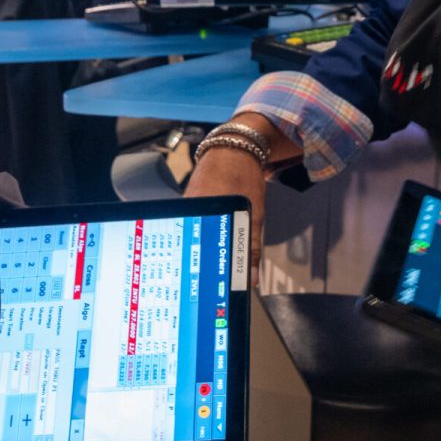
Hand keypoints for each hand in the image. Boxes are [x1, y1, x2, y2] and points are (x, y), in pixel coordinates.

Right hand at [183, 130, 269, 281]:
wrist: (233, 148)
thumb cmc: (243, 177)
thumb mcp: (254, 214)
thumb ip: (251, 246)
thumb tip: (250, 279)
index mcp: (202, 216)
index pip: (198, 255)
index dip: (205, 276)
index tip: (211, 292)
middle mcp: (189, 214)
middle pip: (194, 250)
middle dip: (205, 268)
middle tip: (212, 286)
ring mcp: (187, 209)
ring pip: (195, 240)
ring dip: (205, 252)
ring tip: (212, 269)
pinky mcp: (188, 205)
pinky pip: (194, 228)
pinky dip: (203, 238)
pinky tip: (210, 246)